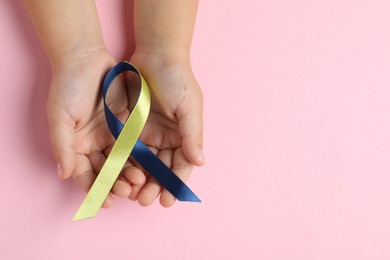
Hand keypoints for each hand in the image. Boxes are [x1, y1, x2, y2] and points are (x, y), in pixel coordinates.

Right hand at [47, 48, 145, 206]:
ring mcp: (110, 134)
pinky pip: (134, 143)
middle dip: (117, 183)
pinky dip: (140, 155)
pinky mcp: (125, 124)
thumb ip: (63, 146)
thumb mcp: (60, 117)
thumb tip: (64, 175)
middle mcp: (94, 143)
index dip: (95, 189)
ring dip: (130, 172)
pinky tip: (148, 166)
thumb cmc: (68, 86)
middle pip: (107, 170)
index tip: (107, 202)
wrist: (86, 58)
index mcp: (76, 145)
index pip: (86, 174)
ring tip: (140, 182)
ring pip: (122, 159)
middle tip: (129, 191)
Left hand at [129, 52, 203, 206]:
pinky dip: (124, 164)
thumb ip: (193, 135)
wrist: (155, 55)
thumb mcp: (190, 107)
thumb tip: (199, 161)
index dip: (175, 184)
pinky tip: (118, 176)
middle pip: (160, 169)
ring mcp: (147, 134)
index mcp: (183, 136)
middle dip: (154, 187)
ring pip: (143, 164)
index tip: (167, 200)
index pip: (181, 166)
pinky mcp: (129, 128)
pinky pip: (126, 150)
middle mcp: (166, 139)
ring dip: (137, 180)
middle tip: (145, 200)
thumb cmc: (177, 79)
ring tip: (131, 194)